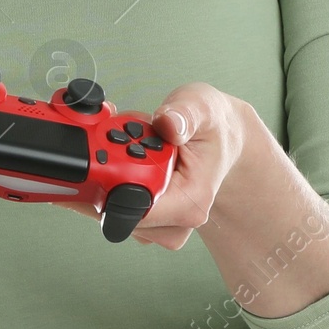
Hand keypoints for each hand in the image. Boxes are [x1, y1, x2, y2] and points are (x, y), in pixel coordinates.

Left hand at [55, 82, 254, 247]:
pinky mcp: (150, 217)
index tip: (112, 146)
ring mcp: (163, 222)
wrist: (221, 138)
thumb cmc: (212, 126)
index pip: (138, 209)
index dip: (113, 181)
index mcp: (192, 200)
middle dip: (107, 171)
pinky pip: (113, 204)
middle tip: (122, 134)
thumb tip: (168, 125)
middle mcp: (178, 219)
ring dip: (109, 174)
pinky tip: (128, 157)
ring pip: (111, 208)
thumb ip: (183, 115)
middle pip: (117, 211)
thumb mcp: (201, 106)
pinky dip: (111, 180)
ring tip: (132, 143)